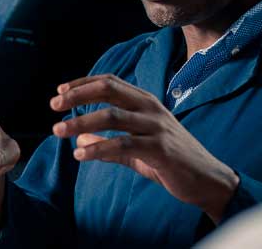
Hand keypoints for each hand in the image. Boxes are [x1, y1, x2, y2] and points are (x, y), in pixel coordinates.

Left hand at [50, 74, 238, 222]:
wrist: (207, 179)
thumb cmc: (172, 161)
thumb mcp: (137, 149)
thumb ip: (108, 143)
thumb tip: (79, 138)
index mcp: (146, 102)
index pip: (110, 81)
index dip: (83, 83)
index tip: (60, 91)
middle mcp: (151, 108)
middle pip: (109, 90)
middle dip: (78, 95)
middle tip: (54, 105)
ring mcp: (157, 127)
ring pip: (112, 116)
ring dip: (82, 122)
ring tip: (58, 132)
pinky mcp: (160, 149)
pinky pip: (124, 145)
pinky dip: (99, 148)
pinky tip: (81, 154)